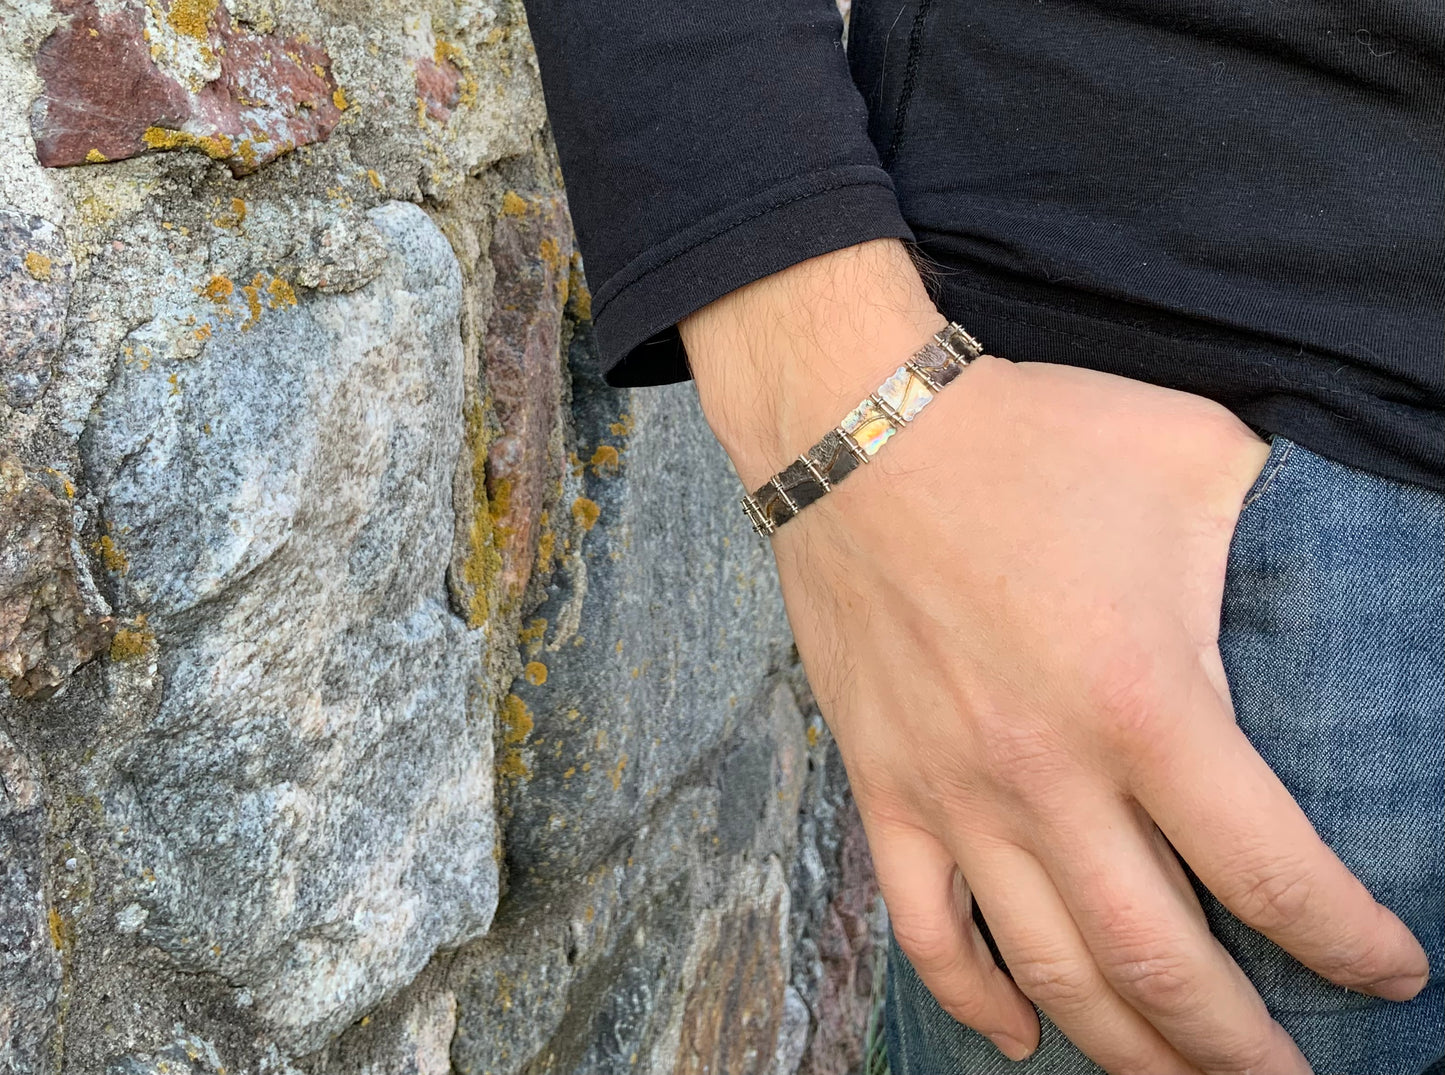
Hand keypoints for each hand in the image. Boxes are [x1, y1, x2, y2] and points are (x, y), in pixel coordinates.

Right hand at [682, 240, 1429, 1073]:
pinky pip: (926, 930)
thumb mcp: (1192, 456)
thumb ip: (1279, 530)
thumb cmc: (1030, 439)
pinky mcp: (885, 787)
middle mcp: (1049, 774)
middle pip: (1162, 965)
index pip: (1271, 873)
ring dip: (1129, 1053)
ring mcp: (956, 794)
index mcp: (1144, 700)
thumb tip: (1340, 569)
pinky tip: (1020, 1037)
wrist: (862, 434)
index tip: (1391, 973)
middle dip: (1243, 1048)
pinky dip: (974, 1001)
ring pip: (1051, 973)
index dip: (1348, 944)